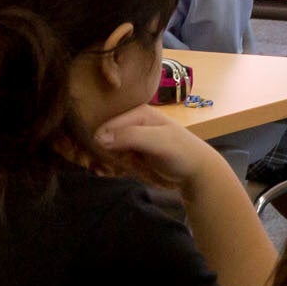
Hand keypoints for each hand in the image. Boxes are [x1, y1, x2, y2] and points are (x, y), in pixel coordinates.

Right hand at [93, 104, 230, 190]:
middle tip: (95, 166)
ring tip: (99, 169)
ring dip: (99, 161)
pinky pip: (110, 160)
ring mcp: (129, 140)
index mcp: (138, 113)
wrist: (194, 172)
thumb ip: (132, 136)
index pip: (105, 125)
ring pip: (103, 149)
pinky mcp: (130, 155)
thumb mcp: (159, 142)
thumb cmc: (181, 152)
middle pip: (101, 136)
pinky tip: (105, 172)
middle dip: (94, 152)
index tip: (91, 158)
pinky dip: (106, 167)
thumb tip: (98, 138)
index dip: (96, 142)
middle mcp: (131, 123)